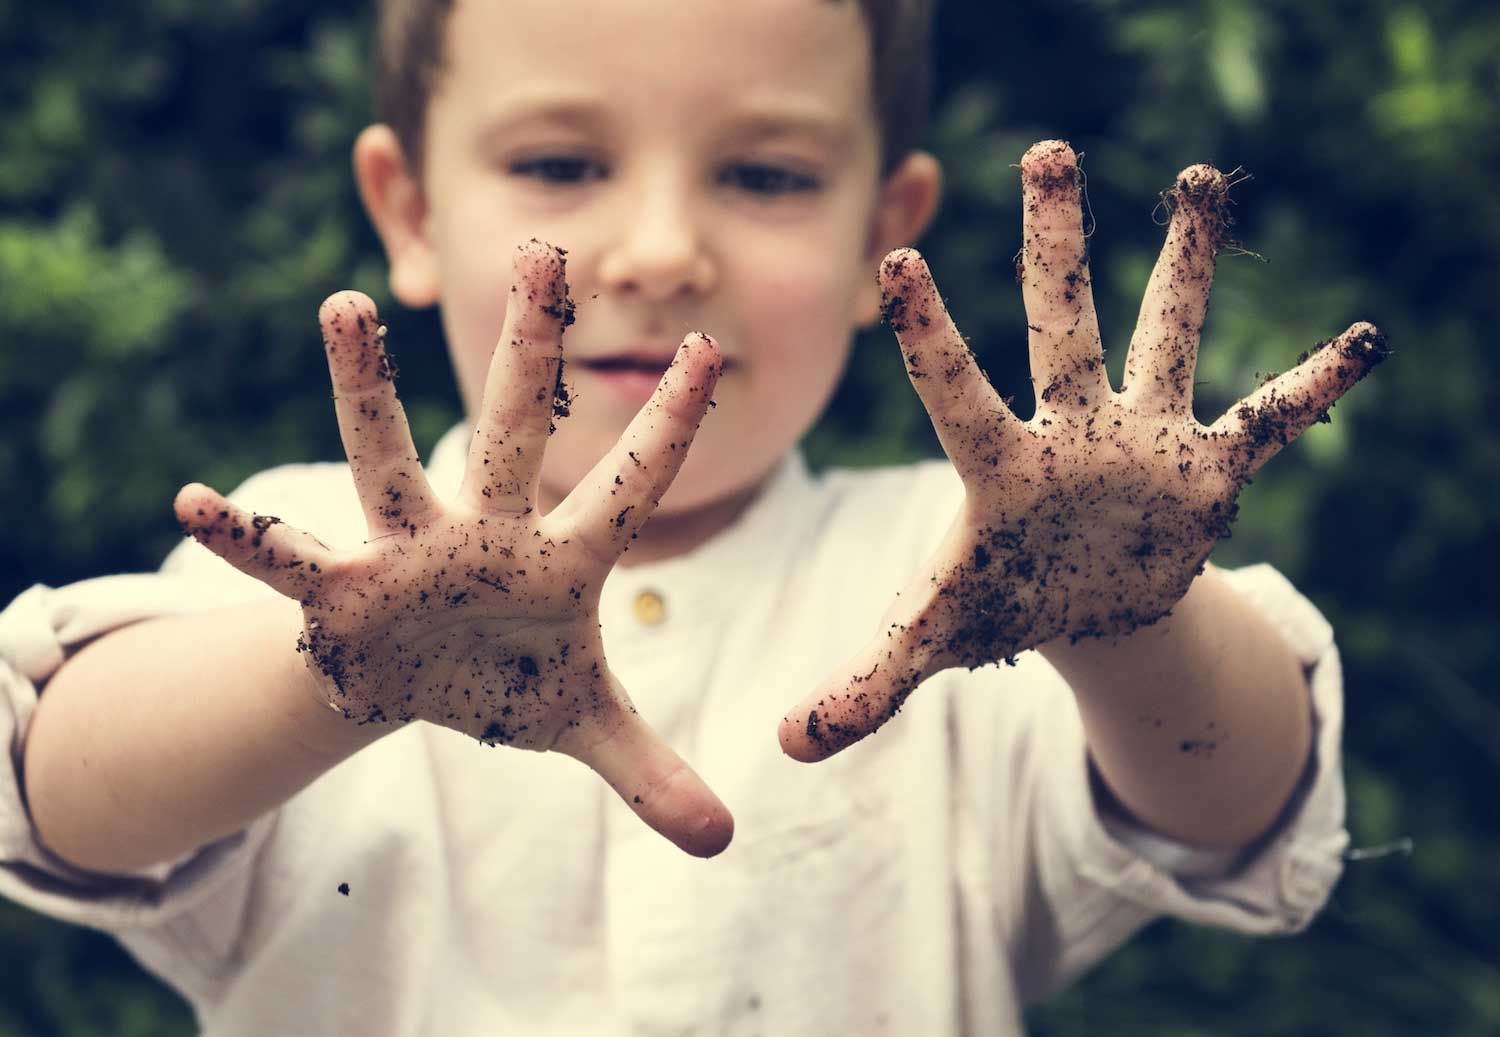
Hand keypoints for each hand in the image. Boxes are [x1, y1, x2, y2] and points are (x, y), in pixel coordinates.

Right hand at [177, 240, 733, 855]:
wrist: (417, 686)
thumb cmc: (507, 682)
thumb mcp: (584, 728)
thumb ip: (651, 772)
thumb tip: (724, 842)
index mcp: (559, 562)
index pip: (628, 487)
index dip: (670, 428)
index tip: (714, 350)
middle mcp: (485, 536)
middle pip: (512, 432)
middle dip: (531, 352)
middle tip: (547, 252)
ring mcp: (408, 554)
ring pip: (389, 460)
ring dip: (367, 390)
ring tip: (343, 304)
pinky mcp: (343, 591)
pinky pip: (290, 559)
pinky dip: (248, 537)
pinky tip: (194, 503)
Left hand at [780, 140, 1387, 762]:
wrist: (1082, 607)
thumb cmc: (1000, 605)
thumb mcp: (934, 642)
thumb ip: (864, 686)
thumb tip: (784, 747)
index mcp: (1000, 469)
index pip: (956, 393)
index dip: (930, 335)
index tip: (899, 259)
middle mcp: (1071, 433)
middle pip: (1061, 325)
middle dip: (1056, 246)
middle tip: (1047, 151)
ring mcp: (1141, 441)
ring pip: (1166, 337)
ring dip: (1187, 266)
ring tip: (1202, 181)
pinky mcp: (1204, 470)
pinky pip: (1270, 422)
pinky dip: (1314, 389)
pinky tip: (1361, 341)